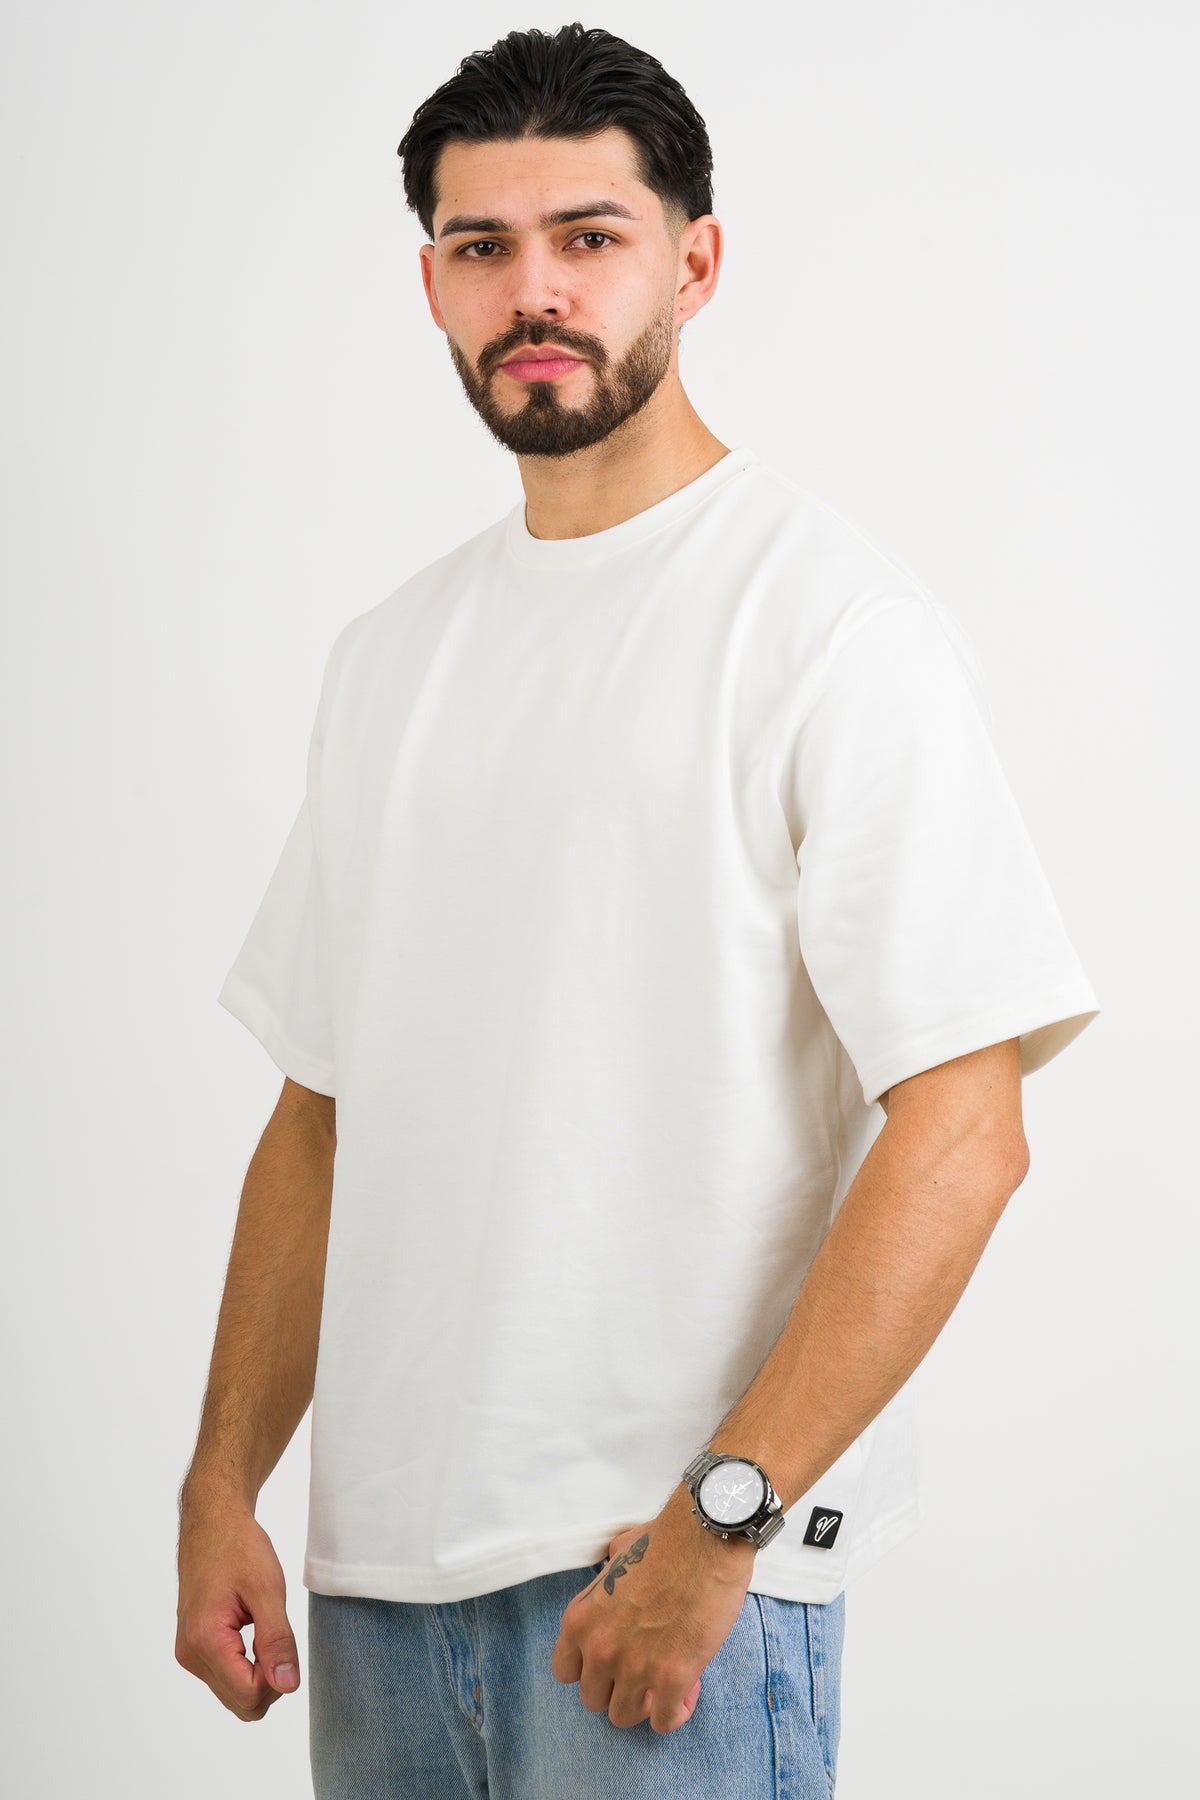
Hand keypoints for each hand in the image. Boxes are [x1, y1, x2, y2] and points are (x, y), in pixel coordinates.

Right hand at [175, 1487, 300, 1720]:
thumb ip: (277, 1640)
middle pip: (241, 1703)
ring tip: (263, 1627)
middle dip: (269, 1681)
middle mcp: (191, 1655)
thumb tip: (287, 1685)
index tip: (283, 1640)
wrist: (212, 1522)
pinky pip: (225, 1677)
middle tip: (277, 1633)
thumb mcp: (267, 1589)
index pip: (248, 1696)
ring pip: (234, 1695)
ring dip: (258, 1673)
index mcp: (205, 1642)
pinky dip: (247, 1665)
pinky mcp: (194, 1648)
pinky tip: (253, 1631)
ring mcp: (189, 1653)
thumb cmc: (238, 1547)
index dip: (277, 1678)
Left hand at [549, 1496, 755, 1733]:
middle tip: (642, 1672)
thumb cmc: (665, 1539)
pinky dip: (675, 1711)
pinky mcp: (671, 1678)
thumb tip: (614, 1574)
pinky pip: (663, 1721)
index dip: (589, 1670)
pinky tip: (689, 1689)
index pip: (564, 1671)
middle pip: (593, 1700)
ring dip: (645, 1704)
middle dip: (617, 1688)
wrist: (704, 1539)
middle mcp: (599, 1648)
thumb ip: (608, 1576)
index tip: (610, 1662)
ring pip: (624, 1717)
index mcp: (581, 1619)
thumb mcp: (619, 1553)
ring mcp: (634, 1667)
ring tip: (666, 1684)